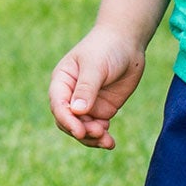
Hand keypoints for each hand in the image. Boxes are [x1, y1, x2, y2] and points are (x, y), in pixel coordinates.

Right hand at [49, 25, 146, 149]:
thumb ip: (86, 88)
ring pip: (82, 129)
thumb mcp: (96, 65)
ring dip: (92, 138)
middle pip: (68, 121)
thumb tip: (76, 111)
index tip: (80, 131)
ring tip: (107, 141)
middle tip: (99, 132)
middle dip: (81, 131)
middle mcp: (71, 95)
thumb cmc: (106, 48)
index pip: (58, 105)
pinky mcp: (101, 110)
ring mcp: (86, 104)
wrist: (127, 43)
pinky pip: (96, 129)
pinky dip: (101, 137)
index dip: (67, 120)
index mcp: (62, 81)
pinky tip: (109, 140)